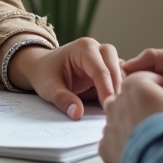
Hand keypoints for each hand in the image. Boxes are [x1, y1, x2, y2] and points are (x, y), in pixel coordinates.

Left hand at [6, 37, 121, 119]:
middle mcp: (96, 49)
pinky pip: (119, 76)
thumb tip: (77, 113)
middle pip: (115, 65)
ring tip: (119, 108)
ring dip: (121, 87)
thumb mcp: (48, 87)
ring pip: (121, 70)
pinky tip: (118, 103)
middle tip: (117, 108)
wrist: (41, 67)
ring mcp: (103, 57)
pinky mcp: (106, 67)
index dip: (106, 90)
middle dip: (117, 87)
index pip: (100, 70)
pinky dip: (120, 88)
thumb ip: (63, 99)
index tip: (109, 107)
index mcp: (83, 48)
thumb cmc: (45, 73)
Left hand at [99, 71, 162, 162]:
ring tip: (151, 135)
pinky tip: (139, 148)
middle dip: (145, 105)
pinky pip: (113, 141)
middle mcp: (116, 101)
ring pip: (120, 118)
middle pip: (132, 98)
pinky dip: (124, 144)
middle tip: (162, 119)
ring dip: (132, 123)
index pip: (149, 79)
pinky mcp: (106, 146)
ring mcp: (109, 125)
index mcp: (134, 84)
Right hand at [122, 47, 162, 136]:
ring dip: (148, 120)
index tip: (122, 89)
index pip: (136, 81)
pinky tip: (159, 133)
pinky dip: (160, 134)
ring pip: (148, 120)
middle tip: (137, 106)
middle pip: (138, 102)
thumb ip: (160, 57)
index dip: (127, 85)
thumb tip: (127, 65)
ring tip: (152, 119)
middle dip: (135, 104)